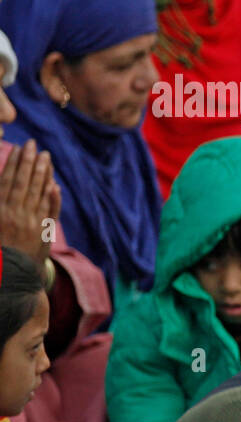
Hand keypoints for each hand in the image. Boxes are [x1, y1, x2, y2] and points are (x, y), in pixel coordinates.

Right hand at [0, 140, 55, 264]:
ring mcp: (31, 223)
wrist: (7, 277)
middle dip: (30, 162)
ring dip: (43, 173)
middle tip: (34, 145)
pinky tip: (55, 185)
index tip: (20, 148)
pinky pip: (50, 211)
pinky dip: (53, 198)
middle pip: (25, 182)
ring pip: (39, 193)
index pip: (8, 181)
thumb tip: (2, 182)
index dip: (15, 163)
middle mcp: (15, 215)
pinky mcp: (43, 233)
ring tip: (46, 157)